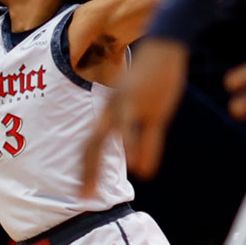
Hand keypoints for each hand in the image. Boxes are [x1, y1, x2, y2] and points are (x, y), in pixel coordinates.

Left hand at [81, 38, 189, 195]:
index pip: (89, 144)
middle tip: (82, 199)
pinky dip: (140, 149)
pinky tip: (142, 170)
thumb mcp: (141, 108)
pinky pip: (144, 131)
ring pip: (112, 138)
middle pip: (92, 144)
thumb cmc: (152, 78)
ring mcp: (130, 108)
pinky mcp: (152, 106)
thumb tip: (138, 165)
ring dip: (100, 166)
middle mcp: (112, 110)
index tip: (82, 193)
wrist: (164, 46)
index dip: (84, 169)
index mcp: (107, 111)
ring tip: (101, 190)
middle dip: (86, 173)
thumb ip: (137, 136)